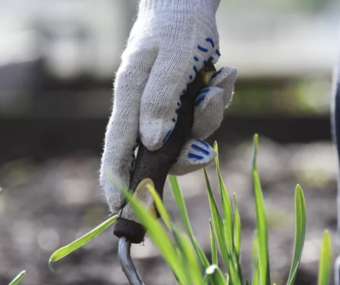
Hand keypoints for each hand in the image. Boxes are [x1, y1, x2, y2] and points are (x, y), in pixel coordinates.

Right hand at [100, 0, 236, 212]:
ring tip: (218, 82)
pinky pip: (203, 120)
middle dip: (187, 153)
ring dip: (209, 117)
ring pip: (187, 138)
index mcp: (129, 96)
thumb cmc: (178, 26)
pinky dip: (217, 101)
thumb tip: (151, 143)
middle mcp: (142, 107)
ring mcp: (163, 107)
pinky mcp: (183, 103)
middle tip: (206, 150)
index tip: (115, 208)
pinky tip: (223, 74)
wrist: (190, 2)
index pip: (117, 146)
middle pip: (158, 153)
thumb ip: (160, 100)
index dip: (116, 179)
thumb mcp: (173, 60)